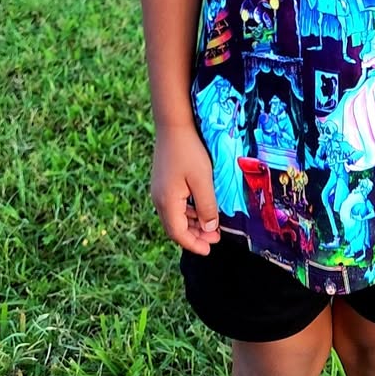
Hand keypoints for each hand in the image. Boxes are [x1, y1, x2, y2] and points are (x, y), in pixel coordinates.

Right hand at [151, 124, 220, 255]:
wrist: (173, 125)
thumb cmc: (189, 151)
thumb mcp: (202, 180)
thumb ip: (207, 206)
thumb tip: (209, 229)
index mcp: (167, 202)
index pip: (178, 233)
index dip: (193, 244)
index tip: (209, 250)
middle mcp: (159, 199)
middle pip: (175, 227)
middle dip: (195, 236)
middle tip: (215, 239)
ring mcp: (159, 190)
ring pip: (175, 216)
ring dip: (193, 224)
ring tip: (211, 227)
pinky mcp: (163, 182)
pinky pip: (175, 205)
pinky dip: (188, 212)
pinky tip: (201, 210)